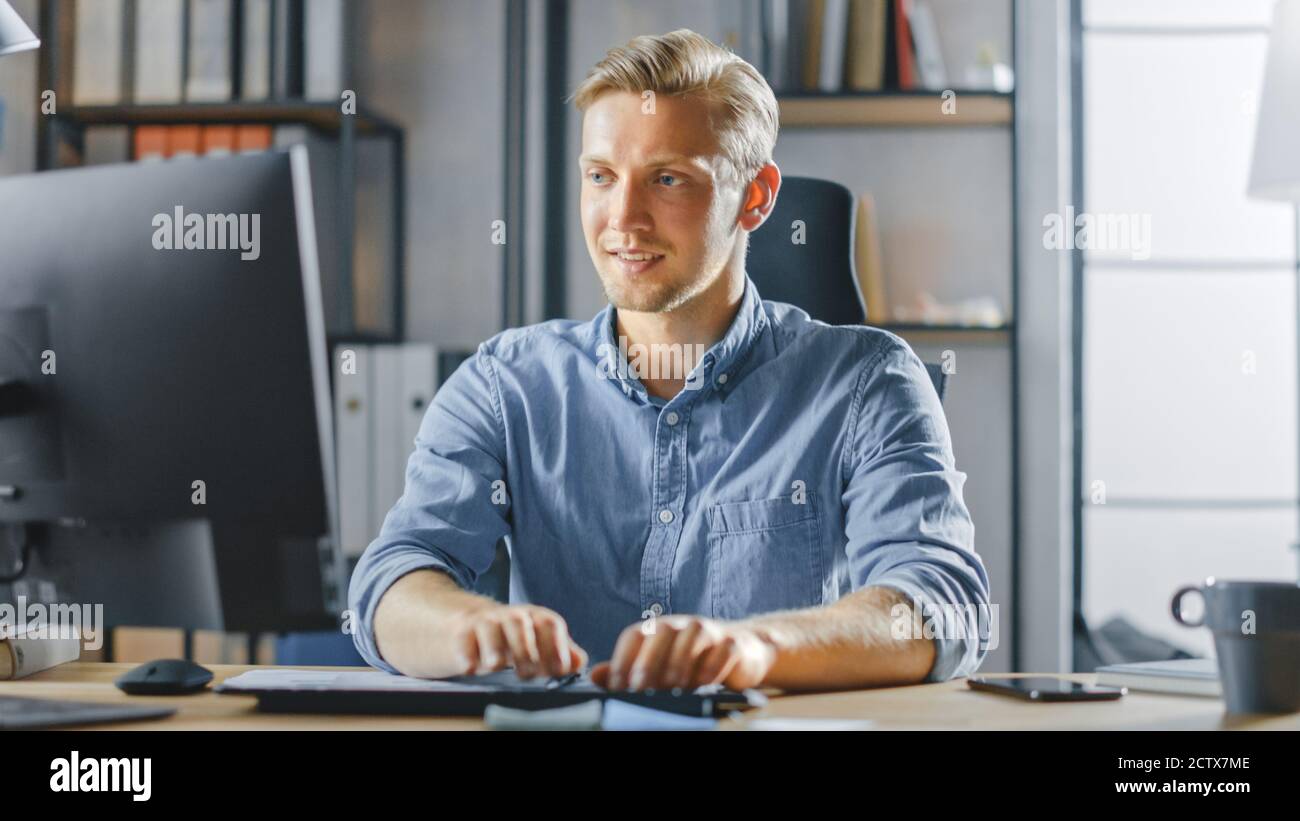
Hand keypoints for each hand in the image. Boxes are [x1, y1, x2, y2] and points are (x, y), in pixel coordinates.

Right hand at [450, 603, 587, 678]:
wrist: (469, 626)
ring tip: (496, 665)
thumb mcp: (537, 642)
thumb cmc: (511, 639)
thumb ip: (560, 652)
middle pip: (519, 623)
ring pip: (490, 626)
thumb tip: (579, 662)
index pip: (549, 624)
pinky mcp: (461, 632)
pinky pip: (463, 640)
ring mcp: (484, 621)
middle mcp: (509, 616)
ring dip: (494, 646)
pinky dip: (466, 654)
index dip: (556, 646)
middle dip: (525, 648)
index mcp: (534, 617)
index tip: (559, 670)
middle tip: (528, 673)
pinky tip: (471, 668)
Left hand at [589, 615, 775, 691]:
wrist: (740, 653)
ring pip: (692, 639)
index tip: (617, 688)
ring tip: (673, 689)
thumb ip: (627, 669)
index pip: (634, 636)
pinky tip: (704, 683)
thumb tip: (595, 677)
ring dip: (680, 665)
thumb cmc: (692, 660)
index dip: (623, 660)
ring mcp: (709, 631)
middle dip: (648, 663)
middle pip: (661, 634)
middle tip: (640, 689)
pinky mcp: (733, 644)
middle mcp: (681, 625)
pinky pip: (722, 650)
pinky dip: (712, 667)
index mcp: (658, 629)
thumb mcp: (659, 663)